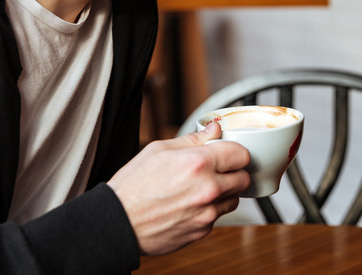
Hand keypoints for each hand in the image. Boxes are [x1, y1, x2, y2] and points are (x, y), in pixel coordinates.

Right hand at [107, 121, 250, 255]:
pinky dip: (210, 209)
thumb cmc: (133, 185)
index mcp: (198, 163)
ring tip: (202, 188)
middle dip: (234, 172)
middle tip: (219, 170)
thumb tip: (214, 129)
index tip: (228, 153)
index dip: (235, 152)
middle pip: (244, 178)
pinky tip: (190, 204)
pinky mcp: (202, 231)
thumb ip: (193, 139)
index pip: (242, 154)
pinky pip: (218, 216)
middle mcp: (208, 189)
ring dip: (225, 192)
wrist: (118, 222)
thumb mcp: (159, 150)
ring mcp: (207, 213)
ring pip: (234, 199)